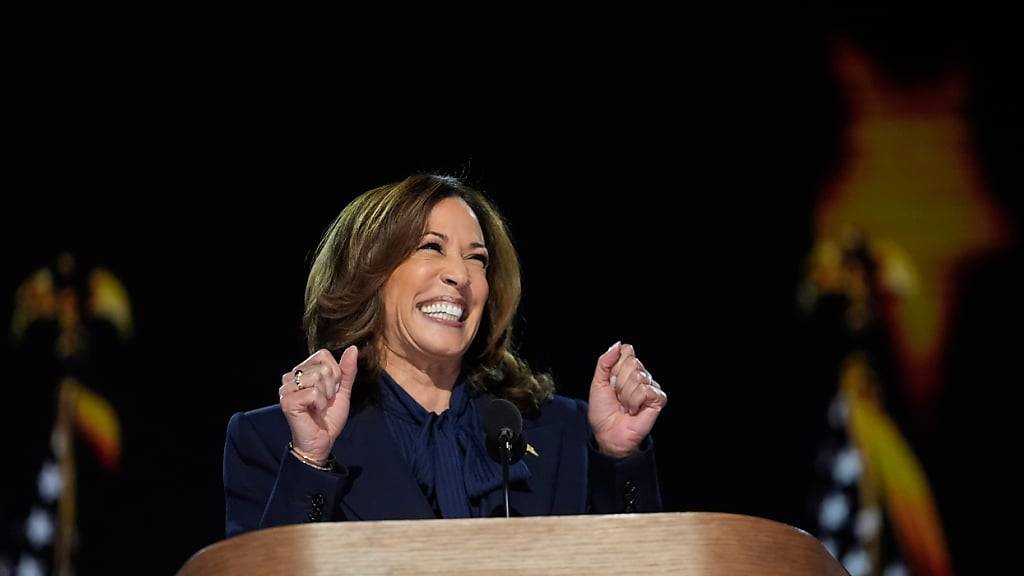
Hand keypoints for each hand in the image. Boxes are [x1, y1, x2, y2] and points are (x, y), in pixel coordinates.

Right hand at [277, 345, 357, 463]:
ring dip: (326, 396)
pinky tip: (314, 412)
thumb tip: (353, 348)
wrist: (322, 441)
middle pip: (322, 366)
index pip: (323, 354)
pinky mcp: (287, 401)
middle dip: (331, 386)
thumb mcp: (342, 391)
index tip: (331, 391)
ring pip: (317, 376)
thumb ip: (347, 370)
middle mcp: (290, 376)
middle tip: (324, 401)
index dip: (335, 373)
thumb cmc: (329, 417)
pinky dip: (320, 404)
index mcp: (302, 371)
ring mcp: (286, 388)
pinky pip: (313, 392)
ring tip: (319, 406)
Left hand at [588, 342, 666, 457]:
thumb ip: (605, 361)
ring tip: (625, 406)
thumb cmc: (603, 411)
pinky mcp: (658, 399)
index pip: (627, 351)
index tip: (610, 383)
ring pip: (638, 377)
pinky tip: (634, 410)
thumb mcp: (598, 382)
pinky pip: (645, 390)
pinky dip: (635, 402)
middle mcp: (641, 375)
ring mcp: (650, 387)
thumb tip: (619, 344)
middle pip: (632, 362)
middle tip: (617, 397)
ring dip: (625, 395)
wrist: (608, 434)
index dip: (615, 367)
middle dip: (619, 382)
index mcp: (627, 369)